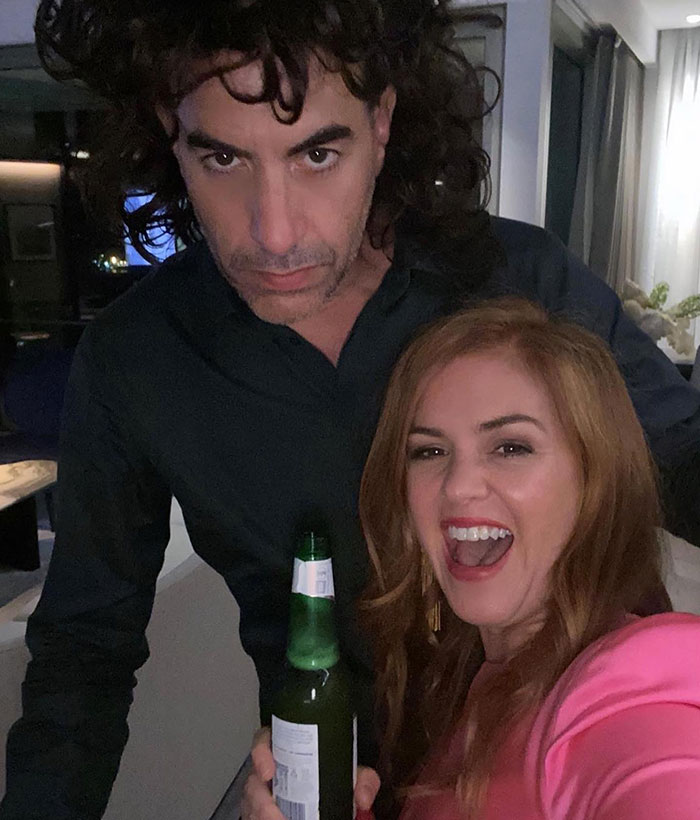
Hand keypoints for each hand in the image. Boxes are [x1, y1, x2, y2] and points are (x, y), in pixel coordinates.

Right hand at [241, 727, 380, 818]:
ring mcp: (260, 792)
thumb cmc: (333, 781)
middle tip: (273, 814)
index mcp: (287, 749)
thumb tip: (363, 797)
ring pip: (249, 803)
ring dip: (259, 814)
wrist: (326, 803)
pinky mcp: (257, 811)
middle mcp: (269, 769)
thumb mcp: (350, 776)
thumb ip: (364, 780)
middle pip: (252, 779)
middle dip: (258, 799)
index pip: (264, 739)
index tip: (268, 772)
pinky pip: (251, 814)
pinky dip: (258, 818)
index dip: (260, 752)